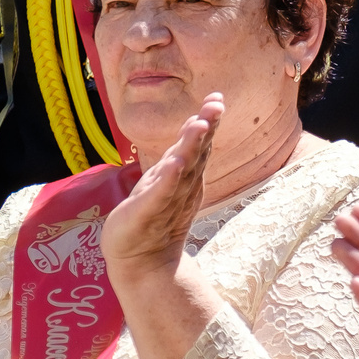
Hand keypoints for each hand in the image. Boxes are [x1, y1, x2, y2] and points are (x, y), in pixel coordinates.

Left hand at [102, 97, 219, 291]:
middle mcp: (181, 185)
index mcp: (185, 175)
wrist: (141, 260)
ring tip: (198, 125)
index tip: (217, 98)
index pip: (199, 145)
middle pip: (197, 153)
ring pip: (182, 170)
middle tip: (216, 105)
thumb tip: (198, 122)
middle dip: (206, 128)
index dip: (208, 121)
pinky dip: (168, 179)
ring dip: (191, 147)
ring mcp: (167, 199)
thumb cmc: (152, 217)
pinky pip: (161, 194)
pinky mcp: (148, 213)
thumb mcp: (168, 179)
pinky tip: (174, 163)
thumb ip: (184, 154)